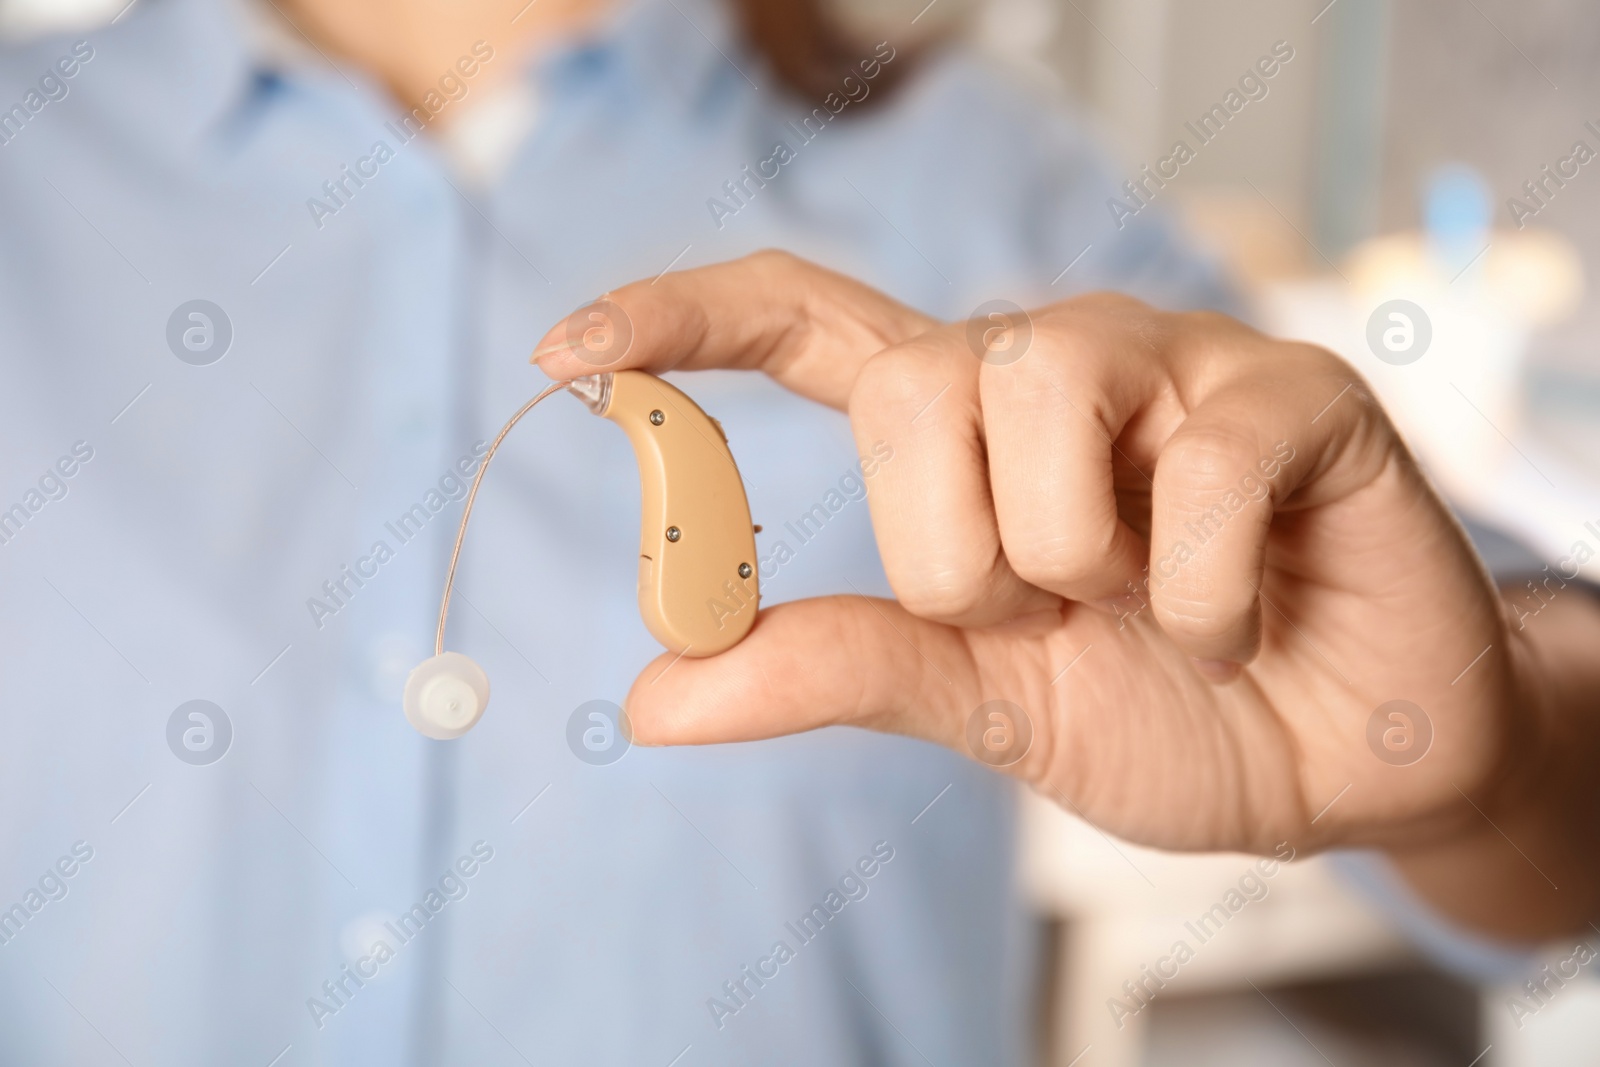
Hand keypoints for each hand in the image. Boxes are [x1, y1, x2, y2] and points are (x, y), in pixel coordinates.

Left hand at [534, 252, 1546, 916]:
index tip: (569, 356)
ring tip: (1149, 608)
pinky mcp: (1295, 394)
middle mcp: (1054, 366)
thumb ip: (841, 668)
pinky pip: (1204, 471)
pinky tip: (1244, 620)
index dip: (684, 320)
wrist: (1343, 762)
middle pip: (913, 380)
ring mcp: (1176, 363)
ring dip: (1073, 562)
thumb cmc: (1163, 708)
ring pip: (1036, 396)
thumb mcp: (983, 700)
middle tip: (1044, 615)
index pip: (805, 324)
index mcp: (962, 430)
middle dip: (954, 552)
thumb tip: (655, 691)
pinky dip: (1207, 600)